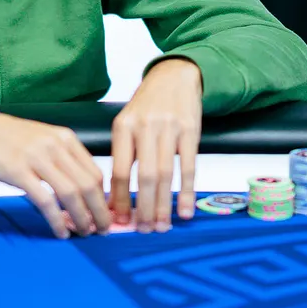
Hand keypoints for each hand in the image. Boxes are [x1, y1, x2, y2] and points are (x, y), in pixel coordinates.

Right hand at [0, 112, 110, 237]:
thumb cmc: (6, 138)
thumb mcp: (42, 139)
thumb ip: (63, 158)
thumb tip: (81, 189)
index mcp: (64, 138)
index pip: (95, 172)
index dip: (104, 198)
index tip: (105, 213)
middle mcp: (54, 146)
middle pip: (88, 184)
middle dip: (100, 212)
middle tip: (103, 229)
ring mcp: (36, 158)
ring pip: (71, 194)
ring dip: (82, 218)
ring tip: (85, 232)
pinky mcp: (18, 172)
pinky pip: (46, 201)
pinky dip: (57, 220)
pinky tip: (60, 231)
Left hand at [111, 58, 202, 232]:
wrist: (174, 77)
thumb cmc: (146, 107)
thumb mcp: (127, 123)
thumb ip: (123, 156)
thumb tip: (116, 199)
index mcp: (123, 127)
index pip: (118, 170)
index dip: (118, 199)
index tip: (119, 221)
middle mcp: (144, 126)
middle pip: (143, 176)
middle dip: (142, 208)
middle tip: (143, 230)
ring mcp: (169, 128)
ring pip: (164, 174)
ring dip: (163, 204)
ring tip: (161, 226)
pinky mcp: (190, 130)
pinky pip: (188, 166)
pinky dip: (186, 192)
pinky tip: (185, 211)